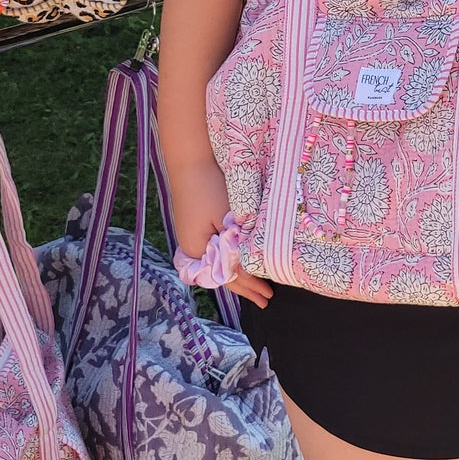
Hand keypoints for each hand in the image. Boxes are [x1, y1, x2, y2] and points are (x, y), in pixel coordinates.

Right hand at [172, 158, 273, 309]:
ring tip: (253, 288)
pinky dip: (229, 261)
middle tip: (265, 300)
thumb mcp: (228, 219)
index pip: (228, 277)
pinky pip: (215, 252)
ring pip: (218, 264)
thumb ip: (236, 246)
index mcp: (198, 251)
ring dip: (237, 275)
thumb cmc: (210, 187)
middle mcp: (192, 249)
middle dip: (244, 288)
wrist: (191, 159)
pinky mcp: (196, 226)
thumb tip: (248, 270)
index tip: (267, 295)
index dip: (249, 287)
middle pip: (221, 274)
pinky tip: (238, 264)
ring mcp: (192, 238)